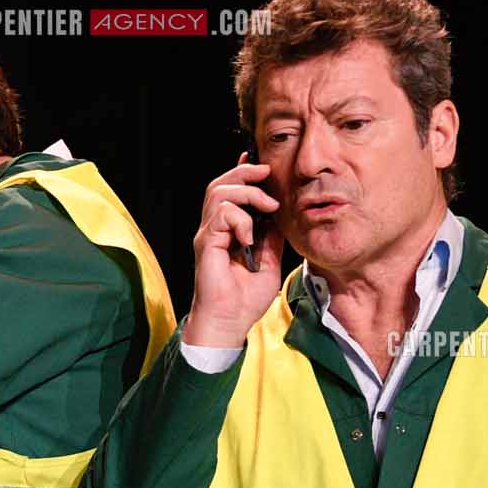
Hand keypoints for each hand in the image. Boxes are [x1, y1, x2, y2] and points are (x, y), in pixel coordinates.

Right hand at [180, 156, 283, 348]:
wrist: (230, 322)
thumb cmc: (245, 300)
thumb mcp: (270, 263)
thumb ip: (272, 239)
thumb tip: (280, 216)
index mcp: (228, 232)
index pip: (230, 192)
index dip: (242, 173)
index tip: (261, 165)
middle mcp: (214, 229)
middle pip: (220, 184)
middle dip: (244, 173)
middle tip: (266, 175)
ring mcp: (208, 235)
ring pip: (218, 193)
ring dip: (247, 193)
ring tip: (267, 207)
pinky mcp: (206, 243)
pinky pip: (221, 215)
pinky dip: (240, 219)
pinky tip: (249, 237)